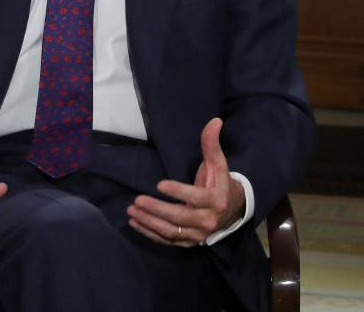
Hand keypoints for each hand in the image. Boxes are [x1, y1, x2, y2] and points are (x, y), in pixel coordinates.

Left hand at [126, 117, 244, 246]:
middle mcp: (208, 221)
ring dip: (149, 222)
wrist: (231, 210)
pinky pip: (168, 240)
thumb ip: (212, 144)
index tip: (159, 184)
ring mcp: (198, 234)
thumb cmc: (219, 183)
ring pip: (172, 232)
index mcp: (216, 201)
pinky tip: (134, 222)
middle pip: (180, 218)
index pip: (197, 198)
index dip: (179, 192)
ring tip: (132, 210)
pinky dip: (149, 233)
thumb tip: (215, 121)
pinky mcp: (189, 242)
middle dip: (157, 210)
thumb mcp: (218, 163)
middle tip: (137, 199)